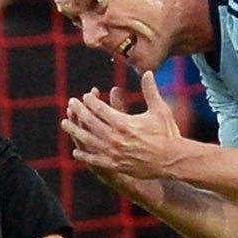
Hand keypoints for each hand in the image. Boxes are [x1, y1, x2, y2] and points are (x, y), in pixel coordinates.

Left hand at [63, 70, 189, 182]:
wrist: (173, 160)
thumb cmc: (167, 133)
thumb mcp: (160, 110)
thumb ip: (150, 91)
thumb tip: (147, 72)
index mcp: (124, 123)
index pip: (100, 109)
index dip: (91, 101)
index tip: (85, 96)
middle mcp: (115, 138)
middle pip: (90, 122)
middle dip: (79, 112)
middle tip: (70, 103)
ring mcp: (114, 153)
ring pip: (88, 140)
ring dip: (75, 131)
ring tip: (64, 123)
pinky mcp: (116, 165)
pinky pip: (95, 160)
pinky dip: (84, 156)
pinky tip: (75, 152)